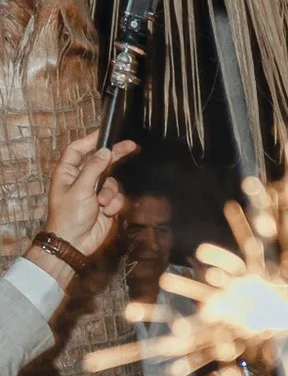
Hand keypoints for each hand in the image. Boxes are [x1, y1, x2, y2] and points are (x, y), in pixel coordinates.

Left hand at [45, 131, 137, 256]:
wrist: (74, 242)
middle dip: (115, 156)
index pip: (78, 149)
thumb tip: (105, 152)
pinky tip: (107, 212)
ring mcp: (94, 191)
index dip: (91, 140)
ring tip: (103, 204)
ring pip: (112, 182)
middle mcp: (81, 179)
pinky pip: (117, 197)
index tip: (106, 133)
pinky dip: (115, 204)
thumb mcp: (80, 189)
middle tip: (131, 146)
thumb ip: (93, 168)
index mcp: (67, 172)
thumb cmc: (69, 216)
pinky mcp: (105, 204)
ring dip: (111, 193)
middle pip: (100, 161)